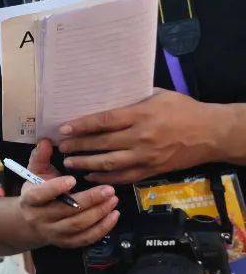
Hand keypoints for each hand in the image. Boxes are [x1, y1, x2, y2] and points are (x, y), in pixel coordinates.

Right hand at [18, 140, 119, 249]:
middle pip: (66, 211)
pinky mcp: (66, 243)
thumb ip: (41, 157)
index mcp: (30, 199)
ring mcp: (53, 233)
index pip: (41, 195)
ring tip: (114, 199)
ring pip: (78, 225)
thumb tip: (46, 141)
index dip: (55, 188)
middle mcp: (40, 218)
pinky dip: (102, 228)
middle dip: (90, 200)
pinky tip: (114, 215)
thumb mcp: (35, 172)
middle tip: (109, 189)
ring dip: (99, 213)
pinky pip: (86, 238)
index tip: (73, 179)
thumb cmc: (36, 191)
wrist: (29, 222)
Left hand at [58, 89, 220, 184]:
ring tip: (69, 162)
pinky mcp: (151, 170)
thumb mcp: (159, 95)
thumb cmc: (184, 110)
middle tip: (61, 147)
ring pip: (109, 164)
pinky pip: (124, 177)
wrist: (211, 134)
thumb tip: (108, 96)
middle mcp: (141, 138)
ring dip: (86, 164)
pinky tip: (91, 177)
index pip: (105, 121)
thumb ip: (133, 98)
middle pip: (102, 144)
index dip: (82, 126)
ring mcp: (146, 157)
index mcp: (141, 116)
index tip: (64, 129)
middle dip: (78, 146)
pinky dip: (105, 179)